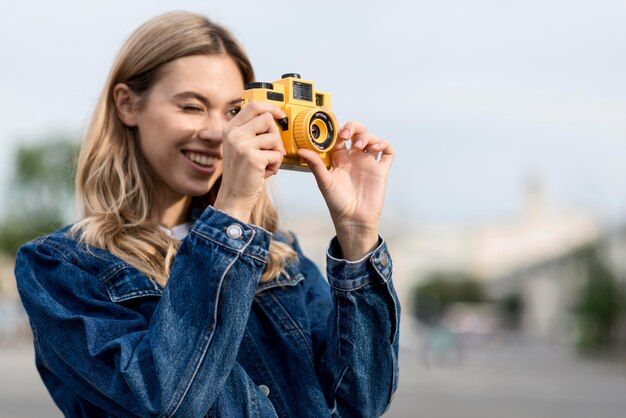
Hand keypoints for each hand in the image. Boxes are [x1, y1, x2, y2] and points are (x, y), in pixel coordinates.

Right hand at [214, 102, 285, 222]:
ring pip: (274, 137)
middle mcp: (234, 134)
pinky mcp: (252, 157)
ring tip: (266, 164)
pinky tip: (265, 172)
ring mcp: (241, 144)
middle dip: (275, 136)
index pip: (253, 106)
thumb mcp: (241, 147)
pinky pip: (276, 154)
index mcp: (230, 129)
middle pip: (267, 119)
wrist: (235, 196)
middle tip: (270, 151)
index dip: (270, 107)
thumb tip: (273, 116)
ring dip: (276, 153)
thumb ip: (252, 131)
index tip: (281, 115)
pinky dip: (276, 165)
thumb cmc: (243, 173)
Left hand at [297, 120, 393, 259]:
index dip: (336, 126)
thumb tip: (301, 150)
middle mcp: (353, 158)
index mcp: (339, 158)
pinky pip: (387, 151)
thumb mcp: (324, 182)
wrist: (353, 220)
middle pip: (356, 132)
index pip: (338, 135)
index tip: (331, 121)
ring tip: (359, 146)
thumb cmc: (337, 203)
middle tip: (346, 135)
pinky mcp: (380, 170)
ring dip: (366, 136)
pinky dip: (384, 144)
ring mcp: (368, 162)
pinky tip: (376, 148)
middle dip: (353, 127)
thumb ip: (315, 164)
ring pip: (371, 138)